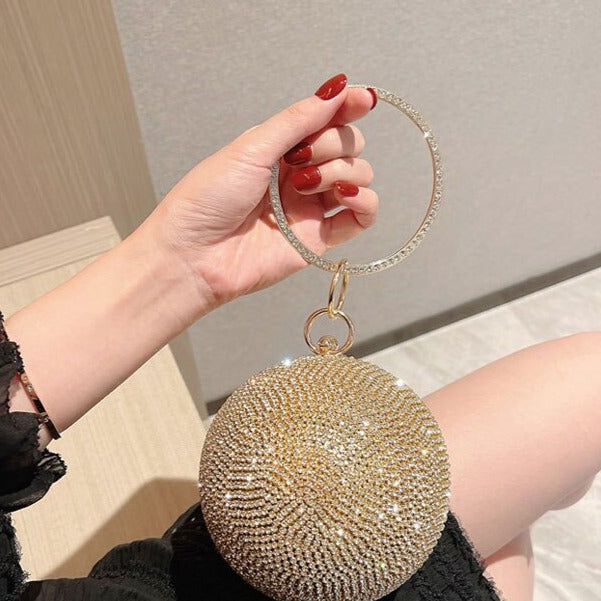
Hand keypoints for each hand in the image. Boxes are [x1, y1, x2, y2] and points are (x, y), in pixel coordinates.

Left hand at [146, 73, 378, 310]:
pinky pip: (363, 217)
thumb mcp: (252, 147)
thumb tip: (337, 89)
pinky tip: (345, 196)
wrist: (194, 254)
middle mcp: (300, 174)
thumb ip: (298, 120)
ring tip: (304, 185)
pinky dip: (365, 201)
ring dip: (342, 171)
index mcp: (280, 148)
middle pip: (348, 145)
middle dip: (333, 144)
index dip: (348, 108)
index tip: (362, 99)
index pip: (327, 121)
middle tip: (299, 160)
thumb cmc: (208, 199)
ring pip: (359, 176)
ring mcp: (312, 206)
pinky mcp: (320, 238)